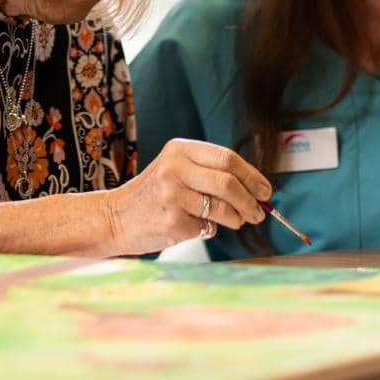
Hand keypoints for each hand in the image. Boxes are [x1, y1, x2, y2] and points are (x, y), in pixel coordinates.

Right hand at [103, 138, 271, 254]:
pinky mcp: (172, 221)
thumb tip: (256, 189)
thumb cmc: (153, 195)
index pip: (227, 158)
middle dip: (250, 201)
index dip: (252, 176)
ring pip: (222, 208)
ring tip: (235, 221)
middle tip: (258, 212)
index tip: (265, 191)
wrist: (115, 217)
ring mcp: (172, 195)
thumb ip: (210, 172)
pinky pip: (207, 228)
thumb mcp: (176, 169)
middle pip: (229, 183)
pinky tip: (197, 226)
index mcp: (179, 150)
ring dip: (236, 219)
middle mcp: (174, 168)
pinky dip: (210, 230)